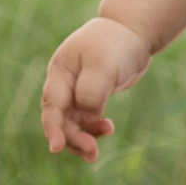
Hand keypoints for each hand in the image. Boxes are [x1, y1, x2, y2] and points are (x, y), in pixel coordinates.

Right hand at [40, 16, 153, 162]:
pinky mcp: (92, 95)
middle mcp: (64, 83)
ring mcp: (77, 90)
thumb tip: (86, 112)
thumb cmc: (115, 44)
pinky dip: (94, 128)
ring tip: (96, 153)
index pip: (52, 106)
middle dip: (73, 138)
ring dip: (83, 138)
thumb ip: (91, 90)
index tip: (56, 148)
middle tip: (93, 153)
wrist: (133, 31)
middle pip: (61, 119)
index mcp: (60, 72)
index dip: (53, 128)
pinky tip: (108, 129)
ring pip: (73, 122)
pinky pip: (86, 119)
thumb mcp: (104, 66)